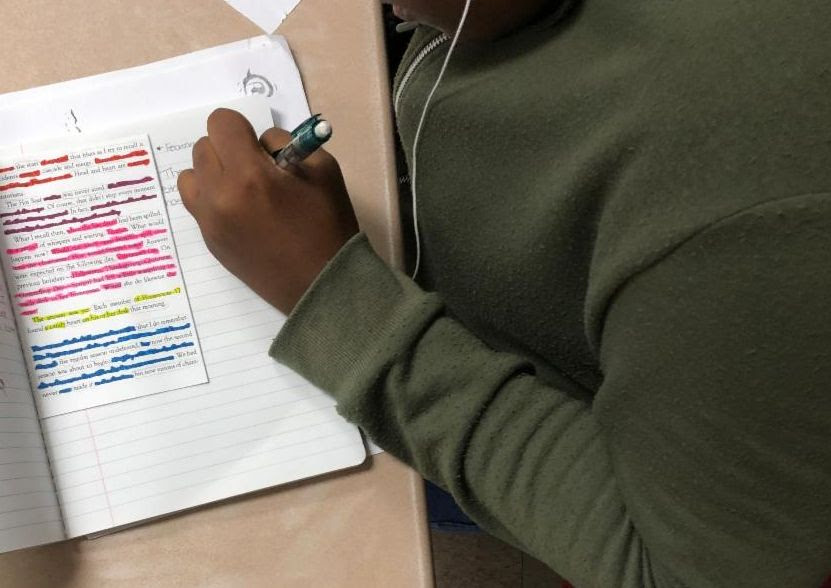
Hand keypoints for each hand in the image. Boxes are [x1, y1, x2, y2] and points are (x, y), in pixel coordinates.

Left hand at [177, 109, 358, 313]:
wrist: (321, 285)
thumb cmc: (328, 226)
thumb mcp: (323, 170)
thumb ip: (287, 146)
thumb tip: (260, 145)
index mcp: (249, 175)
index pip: (221, 123)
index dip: (242, 129)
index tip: (260, 148)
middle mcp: (219, 196)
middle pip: (203, 147)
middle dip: (229, 151)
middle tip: (258, 171)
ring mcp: (209, 221)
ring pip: (191, 176)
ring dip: (214, 175)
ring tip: (243, 192)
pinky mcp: (209, 241)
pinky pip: (197, 204)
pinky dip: (214, 200)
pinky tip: (243, 215)